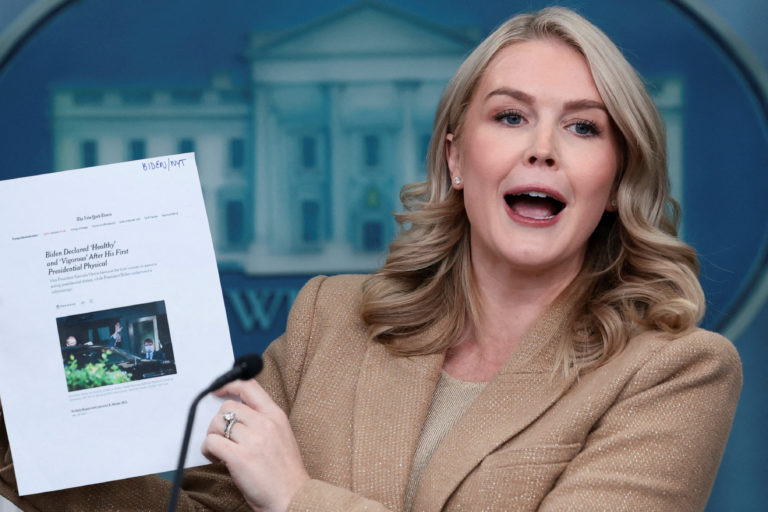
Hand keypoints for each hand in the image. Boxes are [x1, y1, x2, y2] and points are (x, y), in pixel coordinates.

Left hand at [202, 379, 308, 511]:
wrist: (292, 497)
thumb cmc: (284, 471)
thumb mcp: (281, 435)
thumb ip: (262, 420)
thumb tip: (235, 413)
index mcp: (276, 415)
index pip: (249, 386)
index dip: (229, 385)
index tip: (218, 391)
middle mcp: (265, 423)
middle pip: (228, 407)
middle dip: (218, 422)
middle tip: (223, 438)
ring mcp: (253, 440)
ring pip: (217, 423)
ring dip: (213, 436)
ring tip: (221, 451)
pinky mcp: (239, 457)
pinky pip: (212, 442)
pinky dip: (208, 450)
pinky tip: (217, 460)